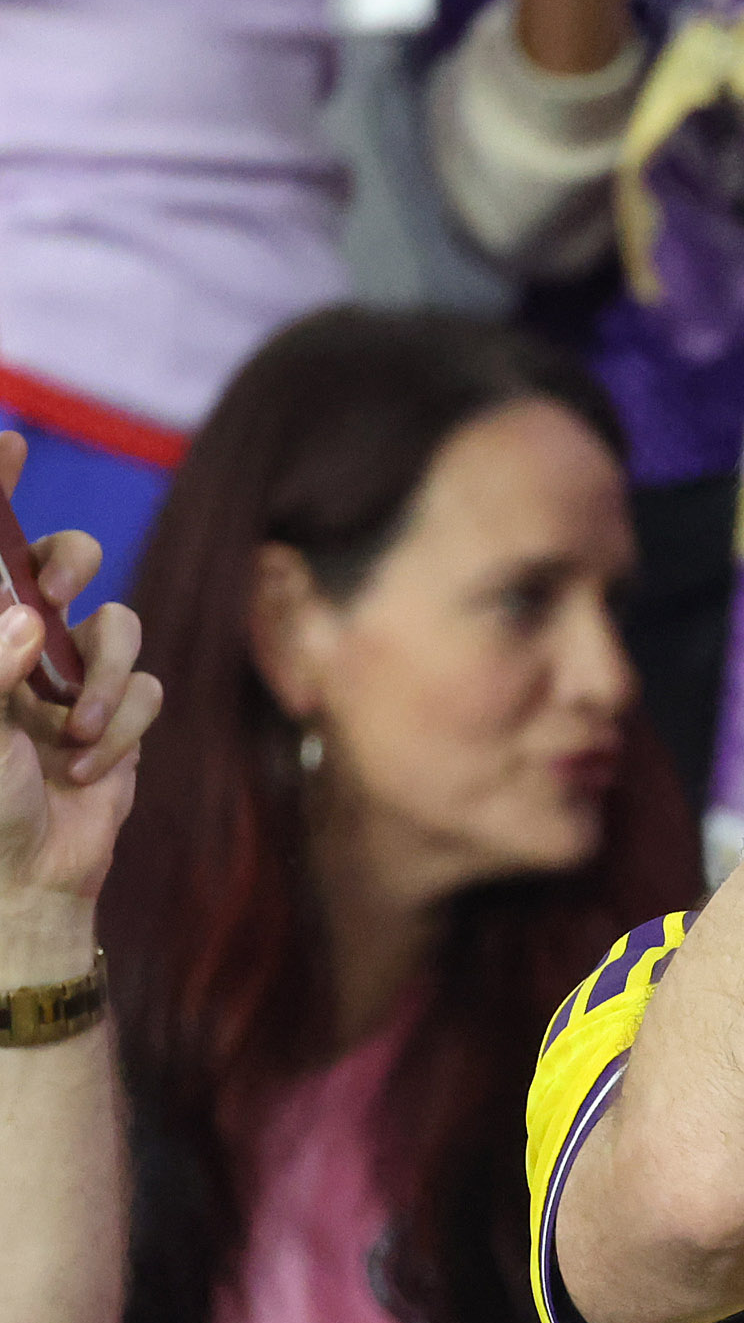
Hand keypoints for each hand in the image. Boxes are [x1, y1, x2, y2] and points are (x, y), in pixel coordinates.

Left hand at [0, 436, 160, 957]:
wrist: (28, 884)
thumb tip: (28, 615)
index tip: (6, 439)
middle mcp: (22, 646)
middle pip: (65, 559)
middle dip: (67, 568)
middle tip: (54, 591)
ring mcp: (74, 679)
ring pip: (120, 624)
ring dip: (105, 681)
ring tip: (76, 735)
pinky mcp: (122, 717)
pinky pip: (151, 690)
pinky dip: (126, 730)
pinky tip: (90, 771)